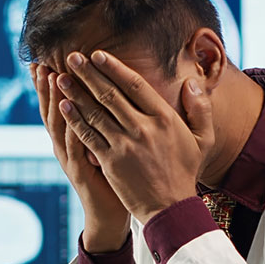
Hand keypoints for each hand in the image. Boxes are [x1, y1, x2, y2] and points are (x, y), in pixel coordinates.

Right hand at [32, 63, 129, 251]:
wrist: (110, 216)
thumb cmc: (114, 178)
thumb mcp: (106, 145)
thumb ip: (103, 122)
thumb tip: (108, 95)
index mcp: (72, 138)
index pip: (60, 105)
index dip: (51, 84)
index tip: (45, 59)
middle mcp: (65, 146)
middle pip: (52, 110)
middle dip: (45, 85)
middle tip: (40, 61)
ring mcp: (70, 159)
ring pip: (59, 123)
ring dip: (54, 98)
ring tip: (50, 74)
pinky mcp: (80, 171)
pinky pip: (74, 143)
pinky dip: (70, 124)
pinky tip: (66, 107)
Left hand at [57, 51, 214, 223]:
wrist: (171, 208)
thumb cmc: (186, 172)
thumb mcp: (203, 140)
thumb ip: (200, 108)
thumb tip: (192, 82)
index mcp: (165, 119)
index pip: (135, 85)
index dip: (114, 68)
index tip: (98, 55)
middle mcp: (143, 128)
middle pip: (110, 94)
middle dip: (89, 74)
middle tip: (72, 57)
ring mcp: (125, 145)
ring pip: (95, 113)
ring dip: (75, 93)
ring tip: (60, 77)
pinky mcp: (110, 162)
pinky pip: (88, 136)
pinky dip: (75, 120)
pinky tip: (63, 106)